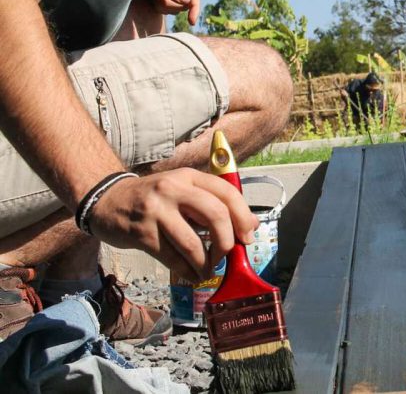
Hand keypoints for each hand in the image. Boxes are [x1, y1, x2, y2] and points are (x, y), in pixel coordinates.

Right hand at [88, 170, 258, 281]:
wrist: (108, 200)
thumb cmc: (155, 199)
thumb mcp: (183, 190)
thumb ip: (214, 204)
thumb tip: (250, 226)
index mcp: (190, 177)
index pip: (227, 192)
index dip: (243, 216)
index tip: (247, 237)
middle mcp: (174, 189)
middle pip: (215, 215)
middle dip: (226, 242)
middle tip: (226, 256)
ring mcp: (156, 211)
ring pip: (193, 243)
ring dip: (206, 263)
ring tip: (208, 270)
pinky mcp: (142, 233)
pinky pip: (172, 258)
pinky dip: (187, 271)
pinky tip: (192, 275)